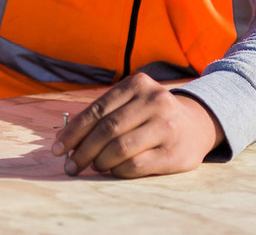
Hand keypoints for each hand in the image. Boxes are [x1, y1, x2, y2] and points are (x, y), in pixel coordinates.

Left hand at [50, 73, 221, 177]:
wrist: (198, 124)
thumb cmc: (153, 114)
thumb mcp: (133, 101)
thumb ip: (105, 114)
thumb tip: (66, 141)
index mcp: (137, 84)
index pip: (97, 110)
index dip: (74, 132)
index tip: (57, 148)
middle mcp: (154, 101)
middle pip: (107, 129)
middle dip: (83, 150)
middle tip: (70, 166)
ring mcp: (166, 127)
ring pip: (120, 148)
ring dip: (99, 161)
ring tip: (92, 167)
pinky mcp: (174, 153)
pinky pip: (136, 165)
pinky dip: (118, 170)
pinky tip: (112, 171)